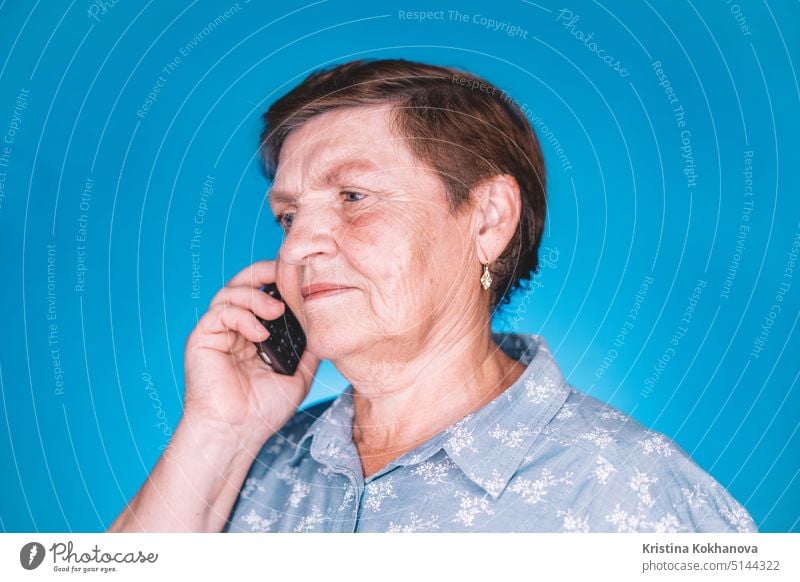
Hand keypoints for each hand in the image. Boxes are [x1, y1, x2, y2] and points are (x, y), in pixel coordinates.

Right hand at [183, 260, 319, 442]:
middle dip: (264, 273)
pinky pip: (220, 312)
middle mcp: (235, 328)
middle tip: (286, 274)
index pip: (263, 294)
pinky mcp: (202, 338)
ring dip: (256, 296)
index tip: (299, 276)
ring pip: (231, 293)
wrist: (237, 433)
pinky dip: (242, 316)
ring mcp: (218, 332)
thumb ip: (309, 351)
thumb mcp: (298, 376)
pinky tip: (259, 334)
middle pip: (244, 283)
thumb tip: (325, 331)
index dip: (278, 280)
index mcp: (254, 334)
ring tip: (277, 311)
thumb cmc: (263, 412)